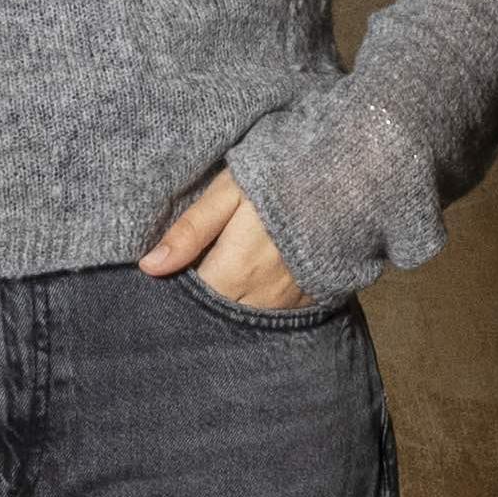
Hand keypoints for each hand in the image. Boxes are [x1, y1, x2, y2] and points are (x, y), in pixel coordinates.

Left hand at [135, 172, 317, 316]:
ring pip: (246, 317)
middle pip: (218, 312)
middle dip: (204, 297)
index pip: (193, 299)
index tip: (172, 271)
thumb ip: (190, 231)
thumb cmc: (280, 180)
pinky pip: (276, 313)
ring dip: (233, 301)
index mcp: (236, 270)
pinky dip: (262, 301)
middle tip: (203, 265)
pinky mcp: (311, 298)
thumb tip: (150, 266)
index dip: (179, 286)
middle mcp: (263, 295)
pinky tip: (258, 278)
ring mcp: (290, 300)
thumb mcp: (228, 194)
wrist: (347, 179)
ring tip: (229, 270)